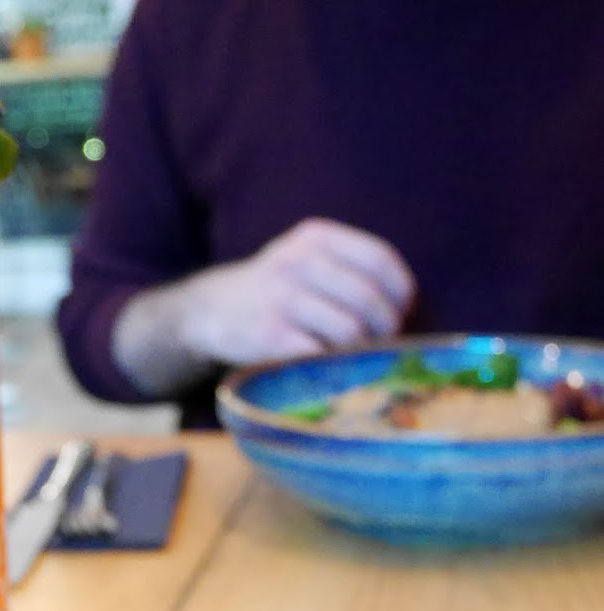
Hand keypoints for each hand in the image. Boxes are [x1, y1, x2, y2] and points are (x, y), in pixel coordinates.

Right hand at [182, 218, 415, 365]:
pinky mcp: (269, 335)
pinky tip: (332, 365)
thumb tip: (405, 307)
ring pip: (349, 331)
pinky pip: (321, 354)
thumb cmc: (275, 289)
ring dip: (362, 350)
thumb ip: (350, 267)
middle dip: (385, 327)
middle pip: (368, 299)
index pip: (379, 259)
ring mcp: (282, 298)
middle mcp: (299, 261)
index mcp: (316, 237)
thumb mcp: (306, 258)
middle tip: (382, 342)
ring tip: (358, 355)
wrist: (212, 310)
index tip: (403, 310)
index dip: (401, 290)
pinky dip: (335, 365)